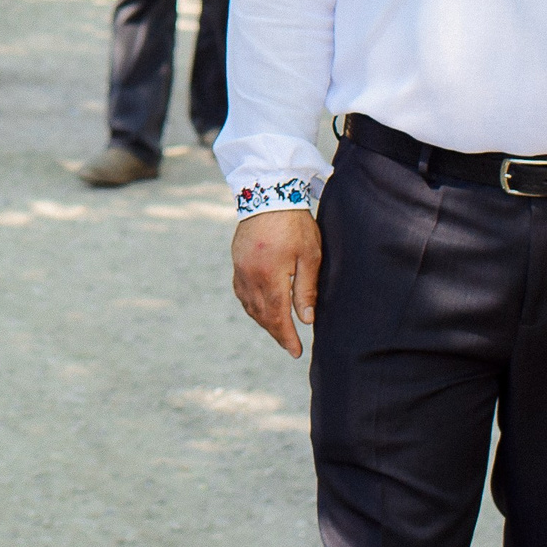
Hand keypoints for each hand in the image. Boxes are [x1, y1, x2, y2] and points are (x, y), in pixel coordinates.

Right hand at [231, 208, 321, 358]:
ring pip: (249, 305)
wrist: (268, 194)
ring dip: (263, 321)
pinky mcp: (236, 260)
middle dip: (276, 333)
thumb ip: (306, 289)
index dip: (287, 337)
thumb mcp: (309, 256)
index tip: (296, 352)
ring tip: (278, 330)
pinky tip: (260, 308)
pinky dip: (251, 305)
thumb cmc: (295, 224)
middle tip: (289, 345)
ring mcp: (240, 268)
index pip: (278, 317)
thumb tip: (306, 320)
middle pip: (262, 315)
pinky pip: (241, 291)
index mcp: (270, 277)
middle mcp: (250, 276)